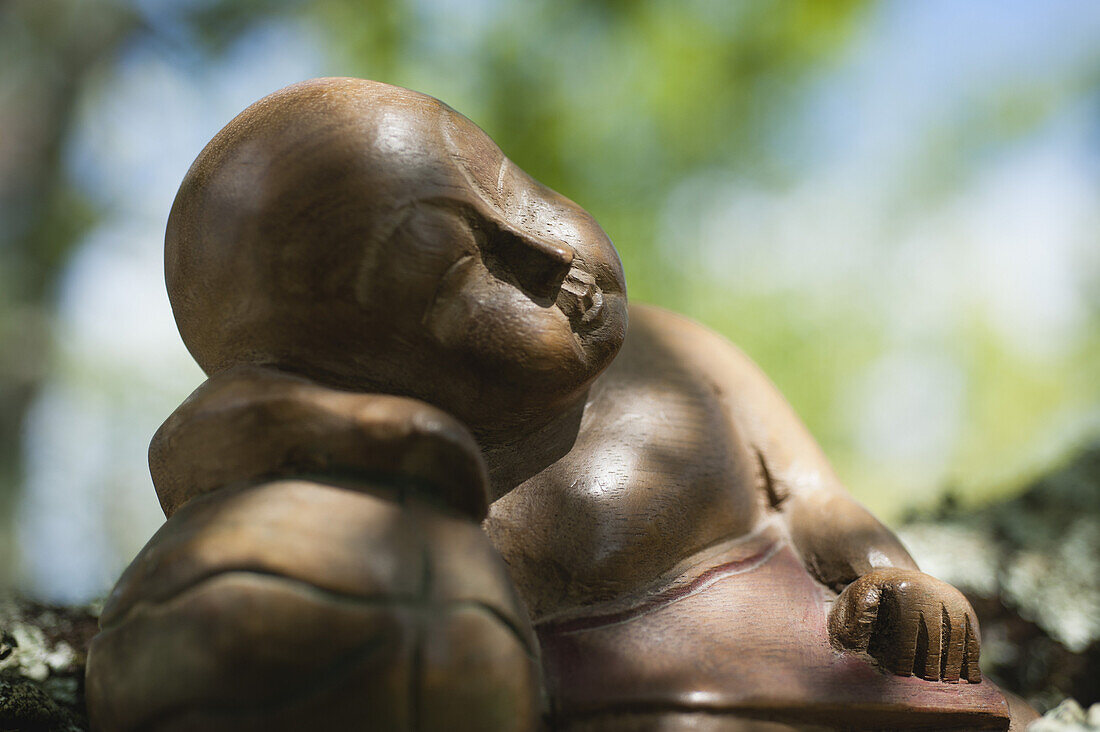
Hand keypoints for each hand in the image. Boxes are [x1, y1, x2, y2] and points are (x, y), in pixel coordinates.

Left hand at [828, 568, 980, 682]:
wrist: (897, 575)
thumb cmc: (874, 593)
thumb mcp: (859, 594)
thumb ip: (859, 609)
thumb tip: (861, 627)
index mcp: (904, 587)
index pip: (907, 624)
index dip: (906, 650)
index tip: (903, 672)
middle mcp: (931, 589)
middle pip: (935, 628)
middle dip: (933, 656)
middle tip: (929, 678)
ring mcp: (951, 597)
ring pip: (958, 631)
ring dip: (956, 659)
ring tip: (949, 680)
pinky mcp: (964, 606)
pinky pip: (972, 632)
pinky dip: (973, 656)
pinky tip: (971, 677)